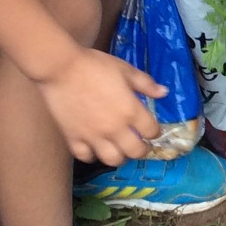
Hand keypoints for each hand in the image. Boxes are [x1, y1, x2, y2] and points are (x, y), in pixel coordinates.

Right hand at [35, 48, 166, 165]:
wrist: (61, 67)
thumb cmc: (95, 65)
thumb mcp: (125, 70)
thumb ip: (146, 84)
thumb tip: (164, 92)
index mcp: (131, 111)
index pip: (151, 131)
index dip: (155, 132)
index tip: (152, 130)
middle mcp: (115, 129)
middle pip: (135, 152)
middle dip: (142, 150)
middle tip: (140, 144)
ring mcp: (94, 136)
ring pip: (112, 160)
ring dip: (119, 156)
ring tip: (119, 149)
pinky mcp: (74, 138)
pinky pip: (86, 156)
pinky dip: (92, 155)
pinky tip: (94, 147)